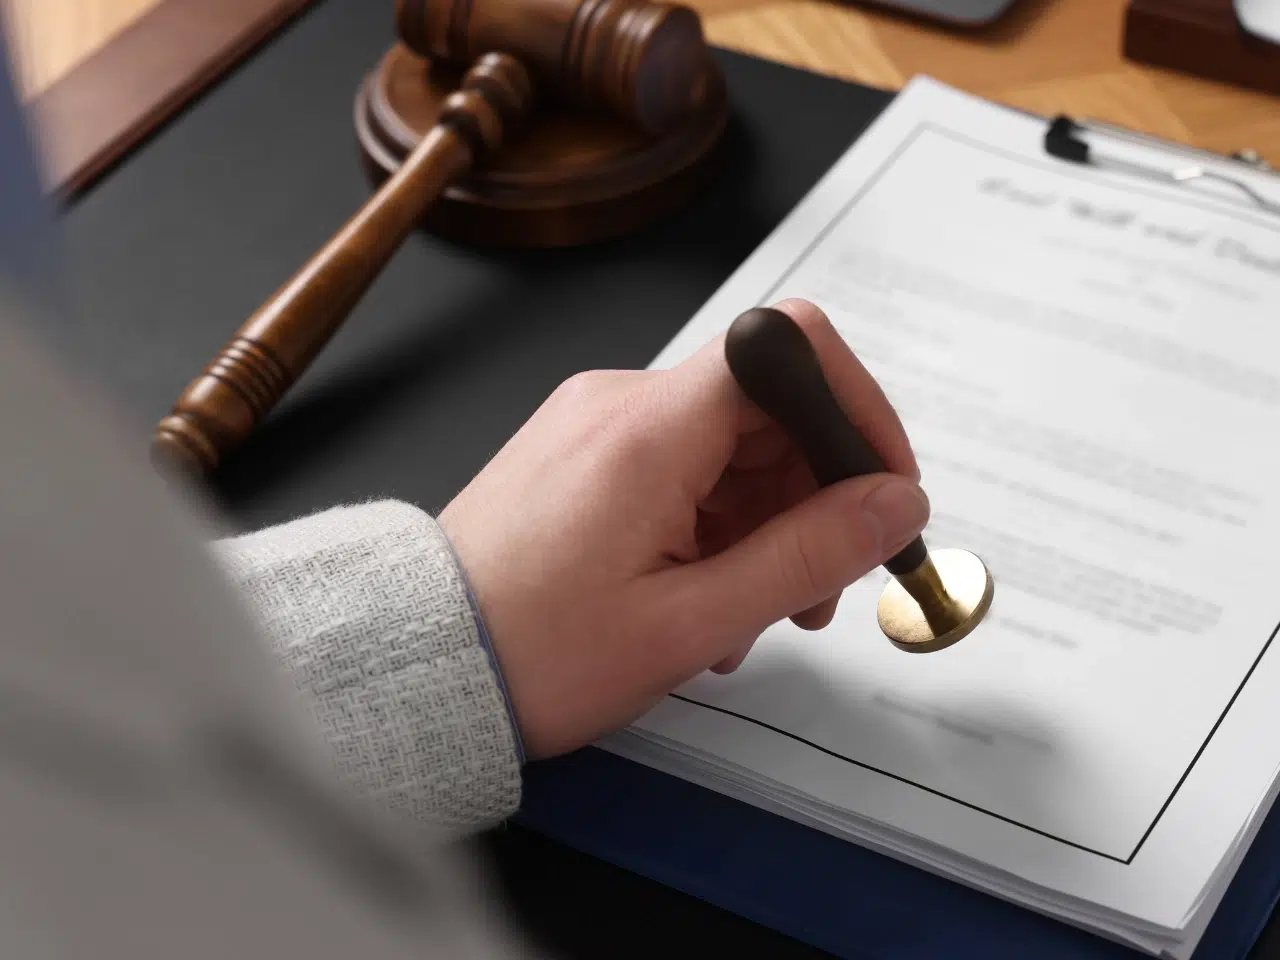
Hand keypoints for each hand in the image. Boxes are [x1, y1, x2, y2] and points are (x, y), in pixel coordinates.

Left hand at [438, 299, 928, 759]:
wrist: (421, 665)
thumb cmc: (531, 654)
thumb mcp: (690, 623)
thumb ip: (807, 556)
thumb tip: (895, 505)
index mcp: (648, 430)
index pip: (790, 348)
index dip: (856, 409)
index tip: (882, 487)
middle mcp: (620, 403)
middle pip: (768, 406)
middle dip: (816, 493)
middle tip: (818, 588)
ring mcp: (597, 423)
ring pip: (730, 443)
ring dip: (766, 521)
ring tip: (749, 614)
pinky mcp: (584, 451)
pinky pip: (683, 465)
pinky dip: (716, 522)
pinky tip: (705, 594)